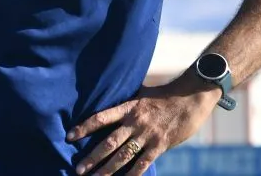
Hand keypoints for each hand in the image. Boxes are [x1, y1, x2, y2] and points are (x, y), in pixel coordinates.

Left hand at [66, 75, 221, 174]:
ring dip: (107, 169)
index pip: (101, 117)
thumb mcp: (142, 93)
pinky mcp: (160, 145)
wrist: (191, 97)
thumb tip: (113, 104)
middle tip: (78, 168)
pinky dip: (132, 174)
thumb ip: (128, 103)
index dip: (84, 127)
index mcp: (128, 107)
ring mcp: (147, 135)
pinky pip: (143, 163)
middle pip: (109, 142)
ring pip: (123, 155)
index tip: (70, 136)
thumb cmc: (166, 94)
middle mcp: (135, 122)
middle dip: (92, 157)